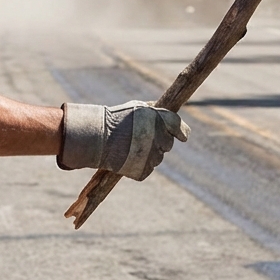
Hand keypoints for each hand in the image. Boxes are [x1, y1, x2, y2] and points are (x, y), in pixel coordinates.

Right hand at [58, 101, 189, 179]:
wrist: (97, 138)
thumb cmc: (114, 119)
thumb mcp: (136, 107)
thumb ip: (154, 111)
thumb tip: (166, 114)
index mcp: (161, 121)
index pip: (179, 127)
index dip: (181, 131)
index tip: (182, 135)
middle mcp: (160, 139)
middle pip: (167, 144)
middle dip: (159, 141)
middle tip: (141, 138)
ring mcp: (153, 158)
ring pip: (157, 158)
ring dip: (148, 154)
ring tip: (128, 147)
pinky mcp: (144, 172)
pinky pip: (146, 169)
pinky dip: (139, 165)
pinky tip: (125, 158)